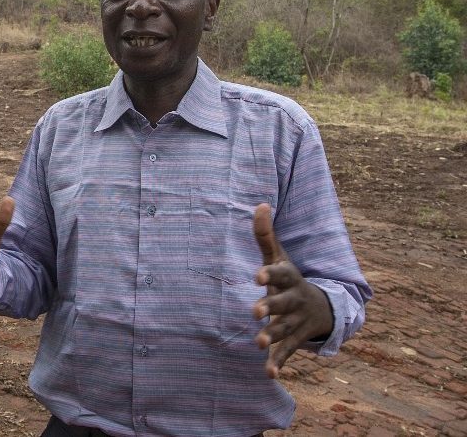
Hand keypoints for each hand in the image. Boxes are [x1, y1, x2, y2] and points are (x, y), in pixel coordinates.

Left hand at [252, 203, 333, 377]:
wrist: (324, 307)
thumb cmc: (290, 278)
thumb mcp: (280, 256)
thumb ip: (265, 234)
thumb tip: (260, 203)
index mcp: (288, 278)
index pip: (279, 273)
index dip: (268, 274)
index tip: (256, 276)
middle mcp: (293, 299)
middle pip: (281, 303)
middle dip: (269, 307)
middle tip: (254, 311)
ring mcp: (295, 321)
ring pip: (283, 329)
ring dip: (271, 336)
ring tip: (257, 342)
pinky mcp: (295, 339)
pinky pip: (287, 352)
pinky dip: (278, 363)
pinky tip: (268, 374)